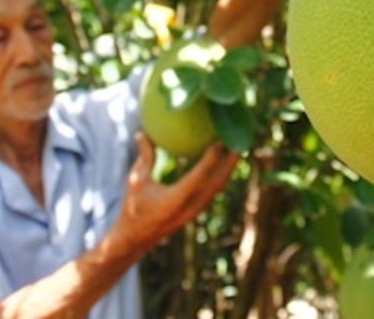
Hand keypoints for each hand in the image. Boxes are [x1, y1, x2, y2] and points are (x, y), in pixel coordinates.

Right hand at [116, 133, 238, 253]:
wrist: (136, 238)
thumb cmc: (133, 207)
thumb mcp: (135, 181)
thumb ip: (144, 157)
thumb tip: (141, 133)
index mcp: (176, 198)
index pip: (200, 176)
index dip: (211, 158)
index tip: (218, 140)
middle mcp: (190, 206)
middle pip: (217, 182)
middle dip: (230, 162)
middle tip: (239, 141)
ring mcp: (196, 210)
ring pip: (218, 188)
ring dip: (229, 169)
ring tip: (236, 150)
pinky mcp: (196, 211)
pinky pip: (214, 192)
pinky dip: (220, 176)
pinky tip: (222, 163)